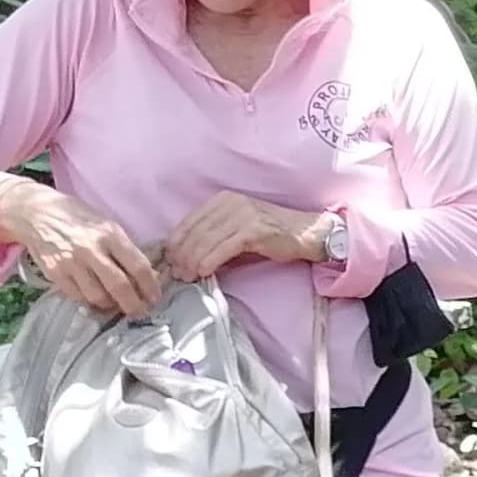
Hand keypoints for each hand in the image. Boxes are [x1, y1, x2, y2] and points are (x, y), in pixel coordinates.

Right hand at [0, 180, 159, 317]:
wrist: (36, 213)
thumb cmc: (78, 218)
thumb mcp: (107, 226)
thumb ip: (126, 250)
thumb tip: (148, 277)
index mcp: (110, 235)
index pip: (139, 266)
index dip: (151, 287)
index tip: (155, 297)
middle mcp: (91, 249)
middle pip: (119, 286)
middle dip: (133, 305)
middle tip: (140, 312)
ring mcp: (71, 263)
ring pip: (98, 296)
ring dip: (111, 305)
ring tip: (116, 304)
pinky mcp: (54, 273)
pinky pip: (77, 296)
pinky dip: (89, 300)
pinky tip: (95, 296)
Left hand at [164, 193, 334, 281]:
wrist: (307, 233)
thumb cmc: (271, 235)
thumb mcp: (237, 229)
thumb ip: (214, 235)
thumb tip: (185, 255)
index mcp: (222, 200)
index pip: (188, 222)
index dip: (175, 244)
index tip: (169, 262)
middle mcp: (230, 203)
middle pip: (194, 232)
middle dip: (181, 256)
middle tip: (176, 274)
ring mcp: (243, 214)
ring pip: (205, 240)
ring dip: (192, 262)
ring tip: (187, 276)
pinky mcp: (254, 229)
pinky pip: (223, 248)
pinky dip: (209, 261)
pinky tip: (203, 272)